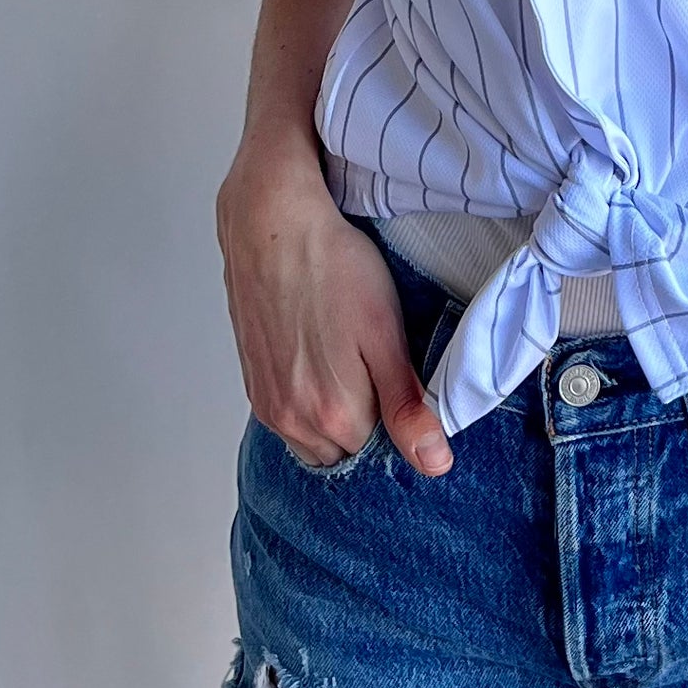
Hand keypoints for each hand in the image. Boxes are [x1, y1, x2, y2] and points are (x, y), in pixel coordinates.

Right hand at [215, 123, 453, 476]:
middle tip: (377, 366)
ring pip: (315, 438)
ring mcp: (266, 404)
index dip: (399, 420)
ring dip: (335, 415)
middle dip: (367, 422)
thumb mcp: (386, 334)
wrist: (272, 223)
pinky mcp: (252, 384)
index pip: (381, 452)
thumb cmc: (334, 266)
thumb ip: (408, 407)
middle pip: (346, 450)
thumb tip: (435, 465)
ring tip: (349, 360)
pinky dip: (309, 402)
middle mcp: (291, 421)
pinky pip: (289, 418)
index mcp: (333, 415)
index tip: (402, 381)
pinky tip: (321, 357)